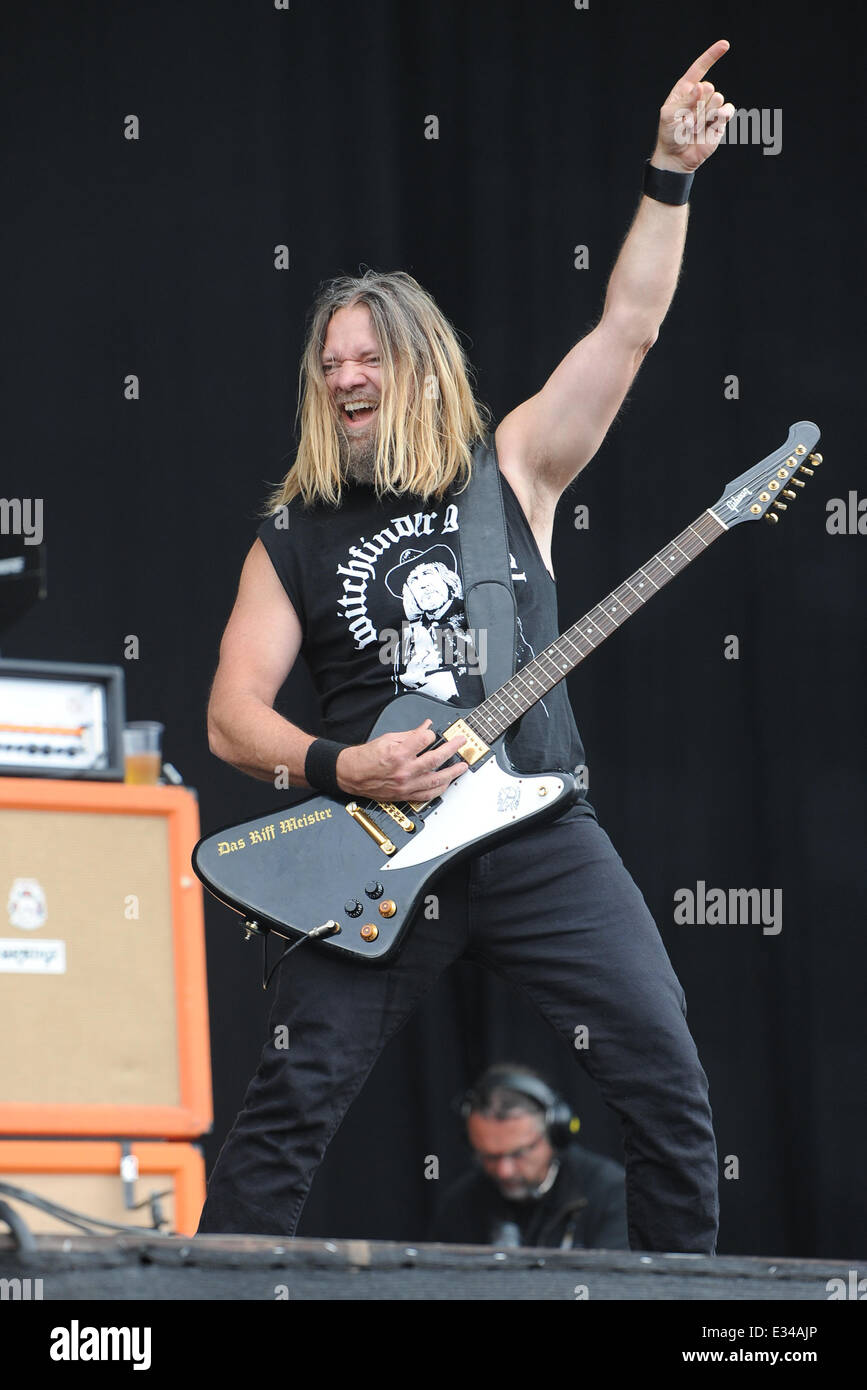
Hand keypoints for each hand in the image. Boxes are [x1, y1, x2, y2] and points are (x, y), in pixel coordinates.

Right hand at [336, 718, 469, 802]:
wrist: (352, 774)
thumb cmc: (366, 757)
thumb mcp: (388, 739)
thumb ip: (410, 734)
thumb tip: (426, 727)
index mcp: (399, 753)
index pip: (425, 740)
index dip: (431, 734)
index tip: (432, 733)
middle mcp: (404, 770)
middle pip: (436, 759)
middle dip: (452, 749)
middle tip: (461, 742)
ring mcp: (406, 785)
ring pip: (436, 780)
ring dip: (452, 773)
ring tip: (462, 767)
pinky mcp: (405, 795)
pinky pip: (427, 795)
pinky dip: (439, 789)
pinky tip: (447, 783)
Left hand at [652, 39, 734, 173]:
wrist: (677, 157)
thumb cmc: (669, 136)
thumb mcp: (668, 116)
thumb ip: (684, 100)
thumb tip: (701, 87)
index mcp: (685, 90)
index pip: (700, 68)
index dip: (712, 55)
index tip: (726, 44)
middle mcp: (700, 96)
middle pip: (709, 87)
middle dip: (697, 106)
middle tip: (687, 122)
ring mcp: (711, 107)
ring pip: (718, 99)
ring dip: (704, 115)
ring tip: (694, 128)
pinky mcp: (720, 120)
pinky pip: (728, 109)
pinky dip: (721, 116)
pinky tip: (712, 124)